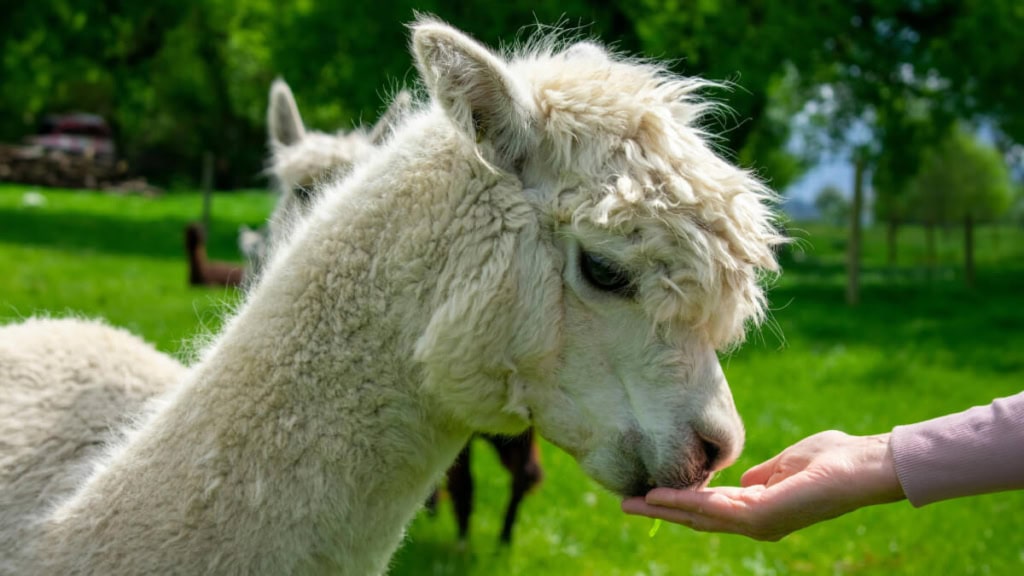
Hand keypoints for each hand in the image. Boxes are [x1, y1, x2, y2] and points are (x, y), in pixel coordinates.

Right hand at [621, 431, 905, 540]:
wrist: (864, 465)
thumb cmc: (835, 459)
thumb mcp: (788, 464)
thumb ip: (764, 474)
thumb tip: (746, 479)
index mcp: (761, 506)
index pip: (712, 507)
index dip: (681, 501)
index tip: (651, 493)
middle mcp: (757, 520)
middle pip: (699, 517)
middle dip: (662, 511)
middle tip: (627, 505)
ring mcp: (760, 521)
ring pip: (701, 515)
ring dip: (665, 508)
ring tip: (634, 501)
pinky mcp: (762, 515)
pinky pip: (715, 509)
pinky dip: (686, 502)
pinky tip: (663, 496)